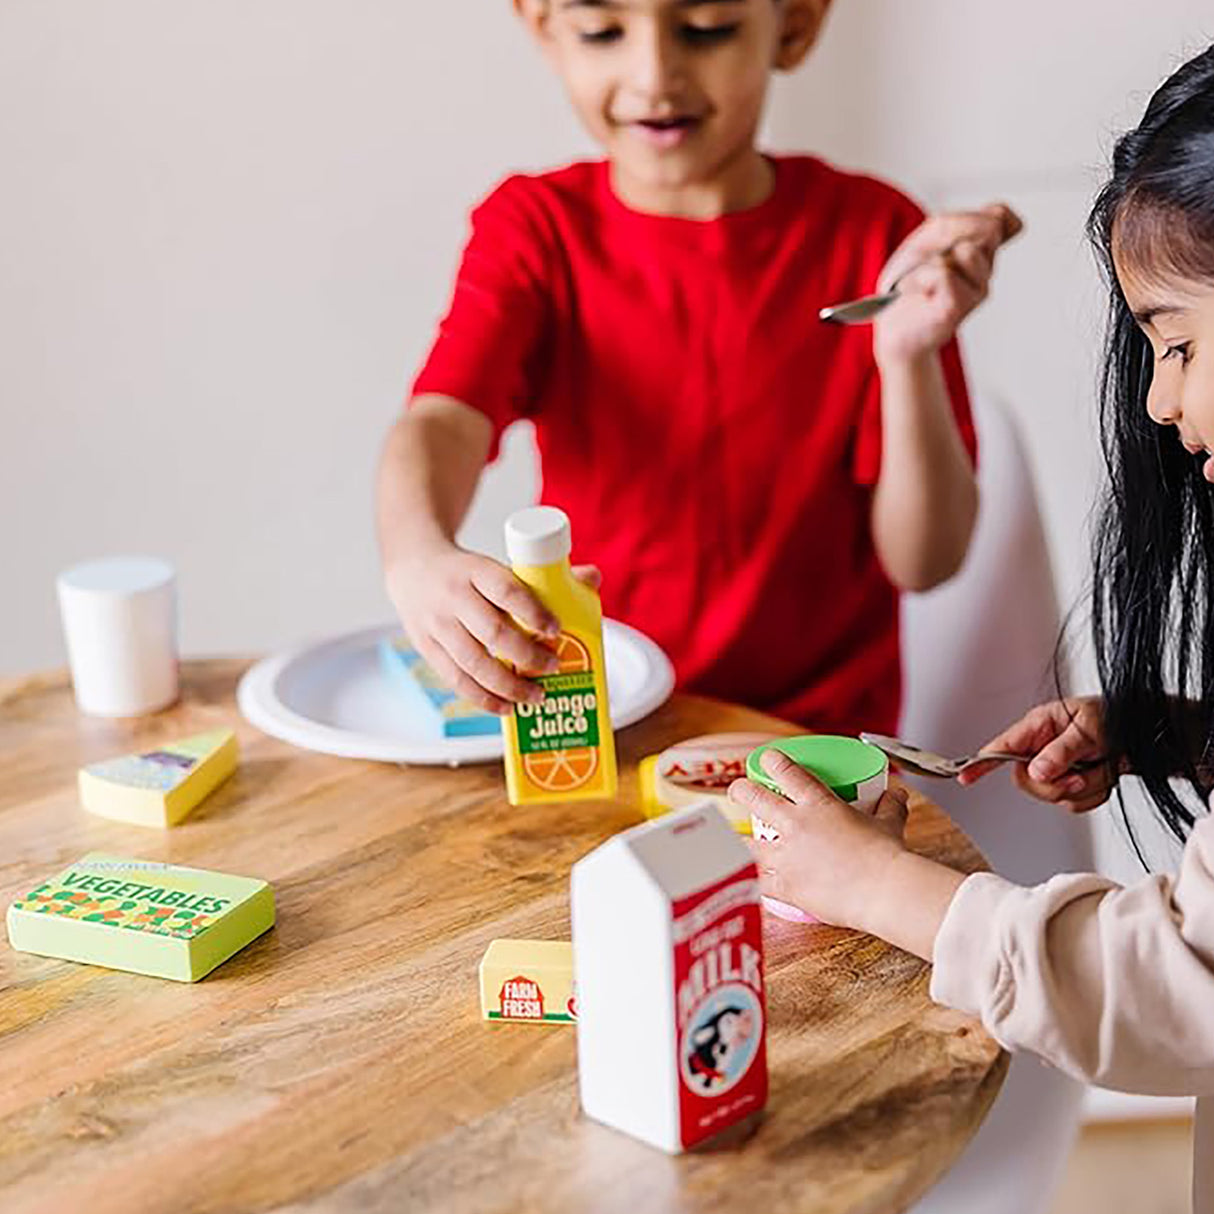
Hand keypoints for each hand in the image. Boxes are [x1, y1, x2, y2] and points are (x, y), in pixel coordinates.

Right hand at [385, 541, 601, 713]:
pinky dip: (483, 698)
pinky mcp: (427, 649)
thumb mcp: (498, 563)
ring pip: (473, 662)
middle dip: (527, 655)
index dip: (532, 611)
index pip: (505, 589)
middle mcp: (453, 597)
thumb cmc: (470, 572)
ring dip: (508, 685)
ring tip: (537, 696)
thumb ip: (544, 575)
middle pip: (491, 632)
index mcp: (475, 570)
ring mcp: (437, 625)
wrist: (412, 569)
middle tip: (554, 667)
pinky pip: (456, 680)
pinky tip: (507, 708)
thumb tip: (592, 578)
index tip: (556, 629)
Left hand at [727, 748, 911, 929]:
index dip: (772, 761)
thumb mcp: (888, 824)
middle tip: (737, 791)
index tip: (766, 759)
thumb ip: (888, 806)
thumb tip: (896, 794)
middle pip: (755, 799)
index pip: (787, 772)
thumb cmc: (886, 856)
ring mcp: (785, 856)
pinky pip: (758, 880)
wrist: (883, 891)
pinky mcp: (784, 886)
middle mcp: (795, 825)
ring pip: (747, 842)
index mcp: (818, 804)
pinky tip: (747, 877)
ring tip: (735, 839)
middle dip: (740, 791)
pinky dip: (753, 878)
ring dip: (740, 839)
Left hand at [873, 203, 1021, 365]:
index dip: (976, 217)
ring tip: (921, 278)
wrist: (894, 328)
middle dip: (947, 237)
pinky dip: (919, 277)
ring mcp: (977, 291)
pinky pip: (945, 273)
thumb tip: (989, 226)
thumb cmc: (909, 282)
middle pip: (987, 229)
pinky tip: (913, 289)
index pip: (1002, 216)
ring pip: (966, 250)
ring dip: (933, 259)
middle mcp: (985, 271)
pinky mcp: (958, 307)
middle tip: (927, 261)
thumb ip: (956, 222)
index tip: (945, 235)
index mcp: (982, 252)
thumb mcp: (926, 239)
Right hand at [957, 695, 1116, 812]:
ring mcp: (1057, 768)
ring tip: (1102, 766)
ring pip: (1054, 796)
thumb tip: (1037, 771)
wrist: (1146, 735)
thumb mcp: (1090, 729)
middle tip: (1079, 776)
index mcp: (1039, 727)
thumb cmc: (1117, 718)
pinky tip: (1105, 776)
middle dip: (1055, 786)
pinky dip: (1095, 795)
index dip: (981, 763)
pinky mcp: (1072, 783)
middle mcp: (1042, 749)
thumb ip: (1061, 751)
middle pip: (1027, 781)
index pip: (1001, 747)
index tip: (965, 776)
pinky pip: (1074, 804)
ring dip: (1085, 788)